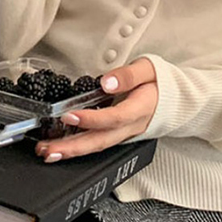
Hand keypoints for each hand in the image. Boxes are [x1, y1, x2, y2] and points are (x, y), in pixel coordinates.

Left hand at [35, 58, 157, 162]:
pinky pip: (97, 144)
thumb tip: (107, 82)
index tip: (69, 115)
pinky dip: (78, 148)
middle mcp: (130, 127)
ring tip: (47, 152)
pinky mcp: (117, 136)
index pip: (114, 118)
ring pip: (96, 146)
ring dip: (71, 151)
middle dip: (73, 147)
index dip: (91, 119)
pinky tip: (60, 147)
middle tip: (48, 149)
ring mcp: (124, 134)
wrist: (173, 99)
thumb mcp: (148, 69)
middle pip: (100, 141)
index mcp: (140, 109)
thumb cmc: (158, 82)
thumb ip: (128, 75)